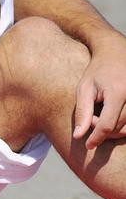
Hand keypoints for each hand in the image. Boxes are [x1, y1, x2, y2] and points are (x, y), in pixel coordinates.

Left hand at [73, 32, 125, 148]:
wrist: (116, 53)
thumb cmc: (97, 70)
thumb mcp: (84, 88)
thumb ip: (81, 112)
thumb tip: (78, 136)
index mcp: (118, 92)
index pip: (107, 125)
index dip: (96, 138)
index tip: (87, 145)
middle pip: (118, 128)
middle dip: (102, 130)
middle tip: (90, 119)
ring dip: (112, 129)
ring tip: (100, 116)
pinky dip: (122, 125)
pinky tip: (111, 117)